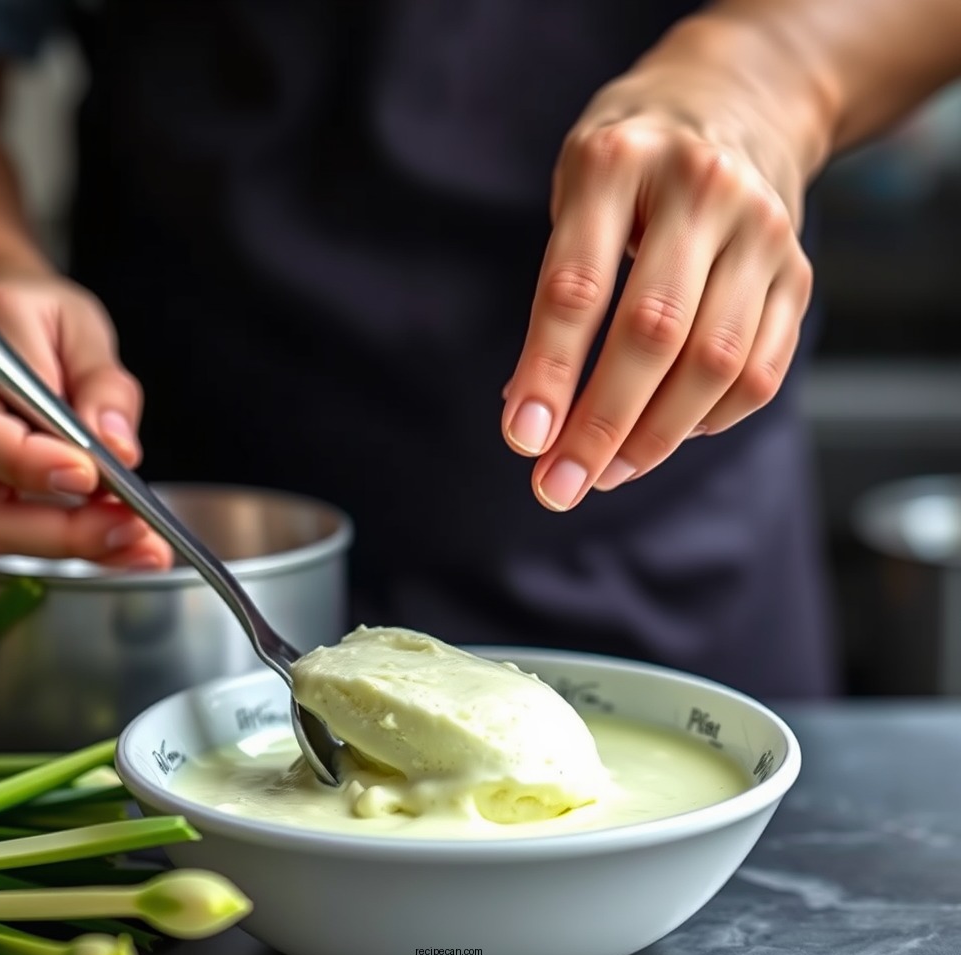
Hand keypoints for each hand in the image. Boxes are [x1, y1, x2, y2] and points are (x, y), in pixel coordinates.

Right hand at [0, 274, 172, 566]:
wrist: (13, 319)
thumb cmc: (42, 316)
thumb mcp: (81, 325)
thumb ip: (101, 385)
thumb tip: (117, 449)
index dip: (33, 465)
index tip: (89, 476)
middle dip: (63, 530)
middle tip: (131, 529)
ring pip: (0, 528)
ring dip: (77, 546)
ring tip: (143, 546)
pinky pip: (22, 529)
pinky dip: (78, 542)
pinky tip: (126, 543)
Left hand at [502, 46, 814, 510]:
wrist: (734, 102)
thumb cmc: (629, 164)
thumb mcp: (574, 193)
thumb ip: (557, 293)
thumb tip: (531, 414)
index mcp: (618, 161)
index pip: (577, 286)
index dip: (548, 371)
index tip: (522, 439)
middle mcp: (701, 188)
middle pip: (654, 333)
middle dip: (600, 425)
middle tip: (558, 487)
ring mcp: (761, 230)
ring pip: (716, 362)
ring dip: (655, 437)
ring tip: (606, 473)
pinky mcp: (797, 273)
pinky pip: (762, 370)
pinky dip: (710, 419)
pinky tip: (667, 435)